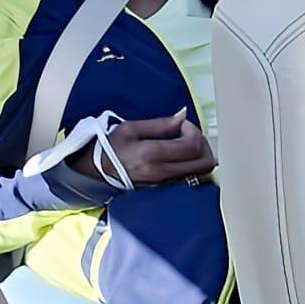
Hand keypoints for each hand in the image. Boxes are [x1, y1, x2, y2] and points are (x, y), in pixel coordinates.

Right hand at [69, 109, 216, 186]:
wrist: (99, 172)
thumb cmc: (113, 148)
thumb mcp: (131, 128)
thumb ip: (161, 123)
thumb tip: (183, 115)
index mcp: (152, 154)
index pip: (191, 146)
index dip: (194, 131)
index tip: (182, 124)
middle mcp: (162, 172)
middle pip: (204, 162)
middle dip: (203, 143)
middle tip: (189, 133)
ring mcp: (166, 183)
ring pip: (202, 171)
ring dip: (200, 154)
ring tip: (185, 143)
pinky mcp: (168, 188)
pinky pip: (193, 177)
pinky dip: (194, 164)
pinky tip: (181, 155)